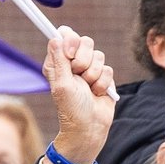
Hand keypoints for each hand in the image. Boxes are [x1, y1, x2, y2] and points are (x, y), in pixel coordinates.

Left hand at [42, 26, 116, 163]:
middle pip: (84, 41)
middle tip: (78, 76)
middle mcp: (73, 63)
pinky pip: (108, 69)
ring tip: (88, 88)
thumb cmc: (72, 109)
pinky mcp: (103, 77)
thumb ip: (59, 59)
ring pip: (98, 55)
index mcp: (58, 62)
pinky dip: (102, 83)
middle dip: (84, 60)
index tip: (70, 54)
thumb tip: (56, 38)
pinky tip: (97, 93)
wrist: (90, 127)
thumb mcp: (62, 84)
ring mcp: (89, 69)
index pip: (64, 35)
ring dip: (93, 75)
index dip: (70, 41)